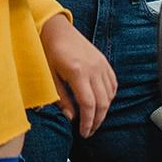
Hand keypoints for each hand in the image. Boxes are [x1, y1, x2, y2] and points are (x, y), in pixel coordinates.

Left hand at [40, 14, 115, 136]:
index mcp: (77, 72)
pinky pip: (112, 84)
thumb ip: (61, 98)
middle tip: (88, 131)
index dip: (87, 122)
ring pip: (109, 95)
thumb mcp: (50, 76)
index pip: (88, 105)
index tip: (83, 133)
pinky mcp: (104, 61)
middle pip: (102, 103)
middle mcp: (93, 69)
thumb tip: (70, 117)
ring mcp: (101, 64)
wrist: (56, 28)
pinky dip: (109, 96)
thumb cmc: (48, 50)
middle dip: (96, 121)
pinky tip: (101, 103)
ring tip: (93, 119)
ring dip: (103, 111)